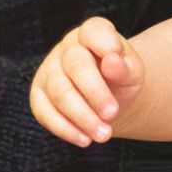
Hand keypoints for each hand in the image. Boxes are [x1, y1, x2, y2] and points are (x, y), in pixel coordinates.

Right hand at [30, 17, 144, 145]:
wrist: (109, 100)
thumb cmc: (122, 79)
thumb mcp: (133, 72)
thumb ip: (125, 66)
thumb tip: (112, 61)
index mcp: (91, 34)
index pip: (94, 31)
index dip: (105, 44)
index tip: (118, 61)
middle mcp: (66, 48)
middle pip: (76, 66)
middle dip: (95, 93)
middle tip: (113, 114)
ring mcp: (48, 71)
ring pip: (59, 92)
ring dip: (82, 116)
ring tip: (104, 135)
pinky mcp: (38, 96)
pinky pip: (44, 112)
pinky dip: (65, 128)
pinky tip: (84, 140)